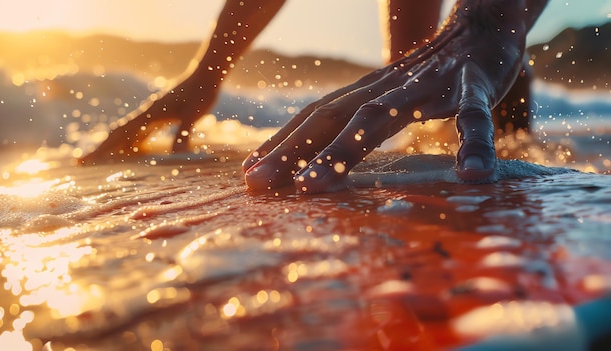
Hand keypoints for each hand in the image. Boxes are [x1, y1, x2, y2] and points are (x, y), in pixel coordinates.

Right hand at [79, 70, 219, 163]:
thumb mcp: (194, 115)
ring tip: (100, 160)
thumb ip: (183, 134)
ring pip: (126, 133)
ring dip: (113, 147)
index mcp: (148, 114)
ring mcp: (151, 115)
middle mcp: (145, 114)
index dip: (101, 149)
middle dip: (99, 149)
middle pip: (116, 134)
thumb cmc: (200, 94)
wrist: (205, 76)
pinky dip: (131, 143)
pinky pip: (140, 133)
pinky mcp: (160, 116)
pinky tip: (131, 152)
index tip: (83, 160)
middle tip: (80, 162)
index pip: (119, 135)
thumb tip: (177, 156)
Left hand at [243, 0, 546, 192]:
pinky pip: (473, 116)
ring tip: (311, 186)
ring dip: (342, 150)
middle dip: (289, 152)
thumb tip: (326, 159)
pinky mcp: (475, 85)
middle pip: (330, 119)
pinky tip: (471, 173)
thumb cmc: (431, 77)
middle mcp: (388, 88)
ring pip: (379, 117)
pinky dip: (473, 143)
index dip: (280, 144)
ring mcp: (428, 86)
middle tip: (255, 184)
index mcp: (368, 94)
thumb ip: (362, 126)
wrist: (484, 26)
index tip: (249, 175)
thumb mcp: (391, 99)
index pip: (315, 117)